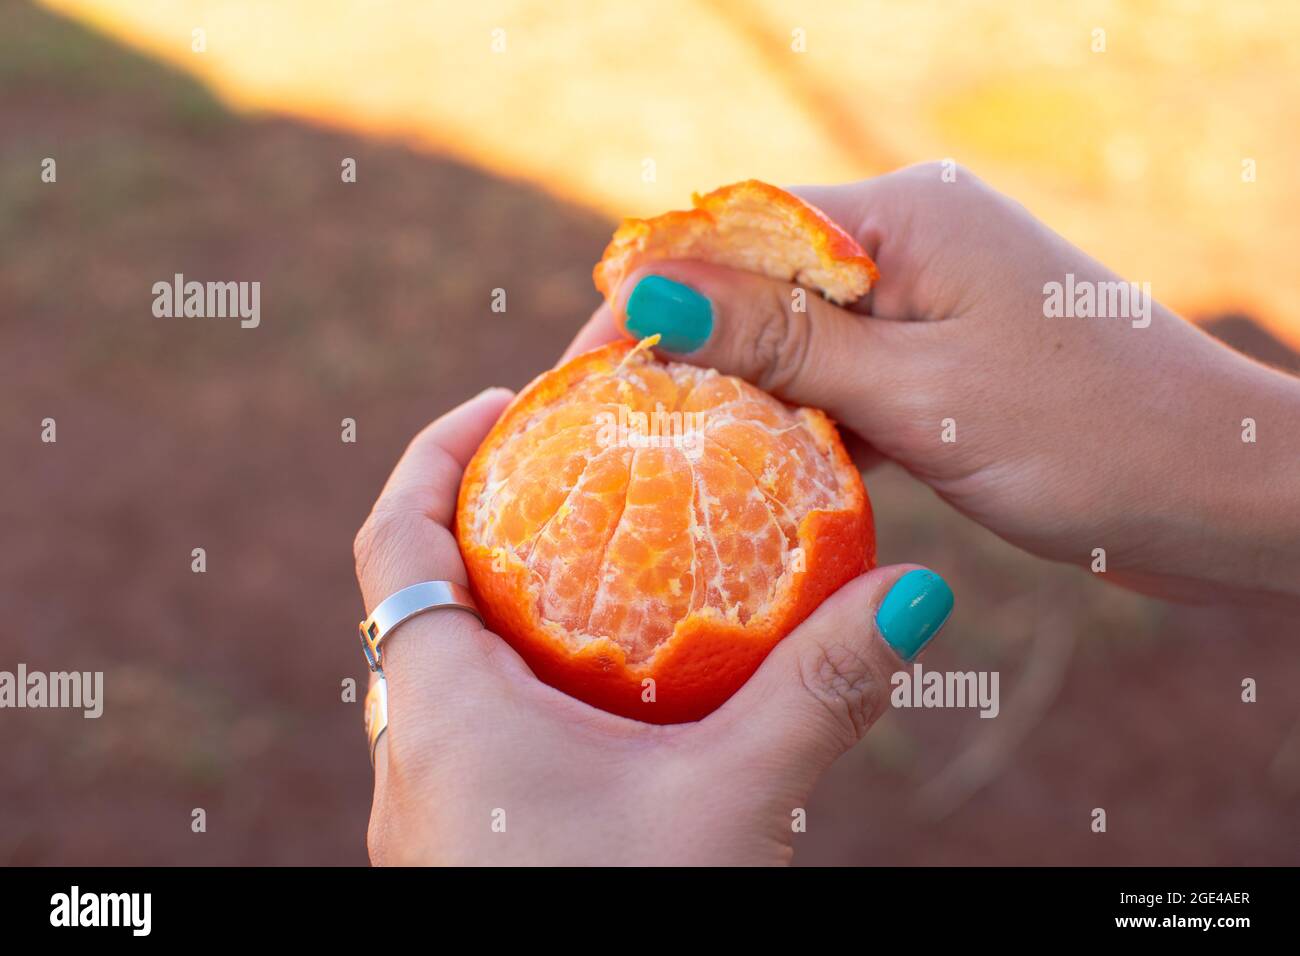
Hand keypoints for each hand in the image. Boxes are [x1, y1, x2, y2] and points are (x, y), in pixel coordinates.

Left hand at [353, 390, 947, 864]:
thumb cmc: (620, 926)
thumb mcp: (732, 803)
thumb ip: (818, 691)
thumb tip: (913, 590)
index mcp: (441, 707)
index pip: (395, 537)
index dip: (435, 451)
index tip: (502, 400)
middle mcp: (410, 750)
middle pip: (421, 591)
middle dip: (485, 515)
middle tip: (569, 470)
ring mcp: (429, 808)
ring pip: (444, 667)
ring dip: (503, 604)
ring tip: (592, 568)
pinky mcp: (462, 849)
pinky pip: (472, 730)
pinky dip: (523, 680)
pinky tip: (608, 697)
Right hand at [569, 163, 1299, 606]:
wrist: (1223, 494)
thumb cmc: (1088, 435)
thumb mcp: (920, 394)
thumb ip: (784, 343)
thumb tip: (650, 293)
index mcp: (904, 216)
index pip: (740, 229)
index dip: (653, 288)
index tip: (578, 360)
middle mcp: (908, 245)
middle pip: (760, 283)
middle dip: (684, 348)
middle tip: (597, 424)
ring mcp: (925, 306)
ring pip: (796, 341)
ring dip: (736, 394)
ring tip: (651, 455)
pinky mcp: (939, 366)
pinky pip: (841, 383)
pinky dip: (797, 426)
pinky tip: (748, 476)